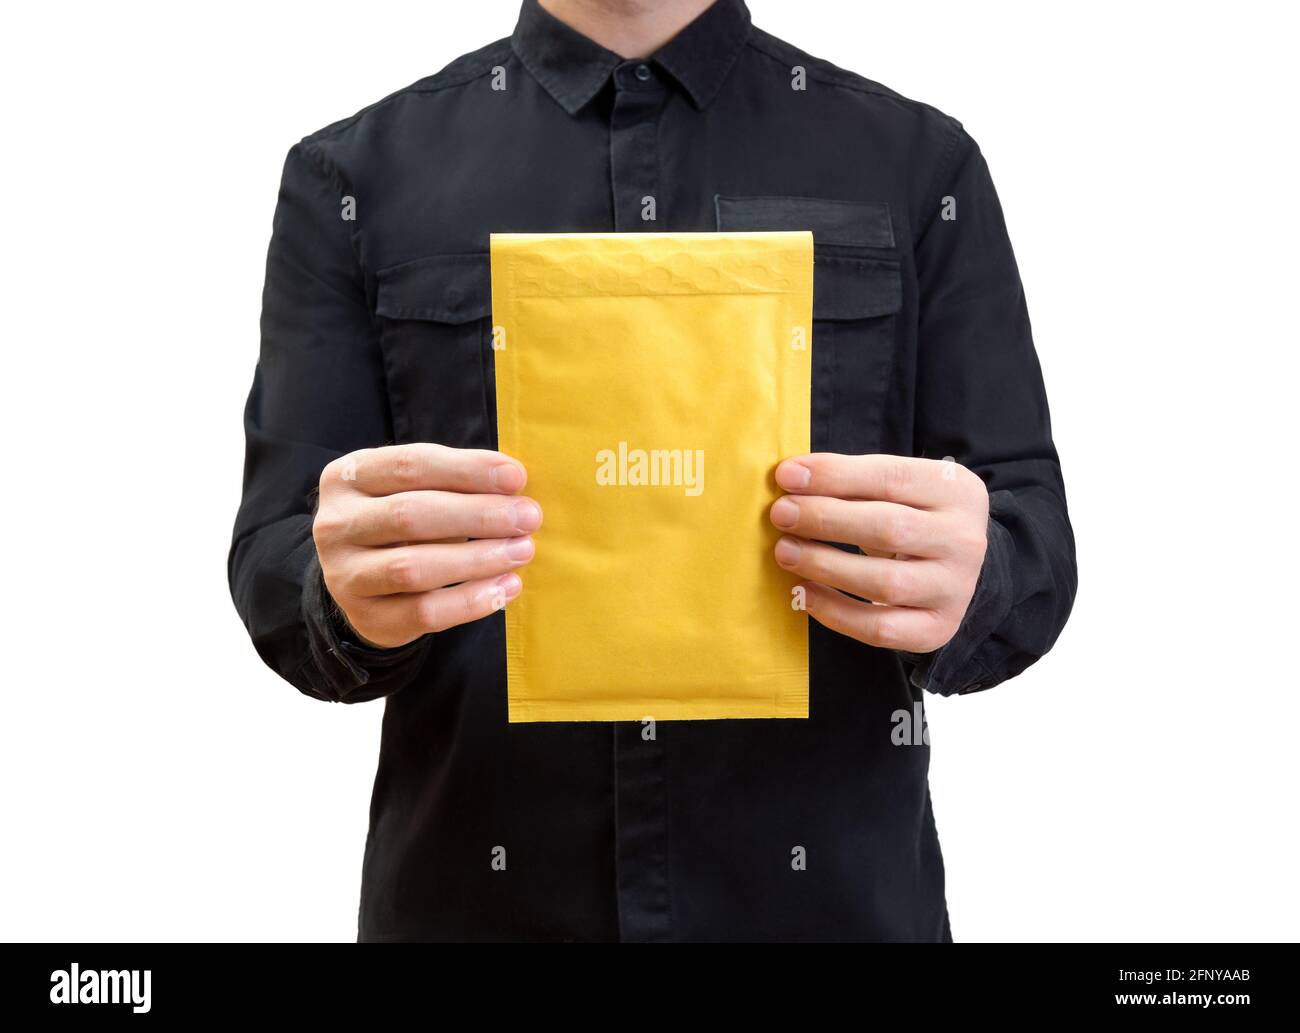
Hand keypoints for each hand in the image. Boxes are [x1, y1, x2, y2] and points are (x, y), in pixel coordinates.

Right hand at [312, 443, 540, 648]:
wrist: (364, 581)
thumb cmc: (402, 522)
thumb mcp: (414, 489)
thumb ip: (454, 481)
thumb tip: (513, 482)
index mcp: (348, 477)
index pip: (410, 465)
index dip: (467, 470)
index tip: (517, 477)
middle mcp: (336, 525)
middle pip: (411, 515)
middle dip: (478, 515)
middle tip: (528, 517)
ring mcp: (344, 576)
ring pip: (413, 568)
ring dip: (477, 559)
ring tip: (522, 551)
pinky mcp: (367, 618)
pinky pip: (424, 613)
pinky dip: (471, 601)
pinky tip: (506, 587)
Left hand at [770, 453, 988, 652]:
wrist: (951, 567)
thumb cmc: (909, 517)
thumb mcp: (897, 489)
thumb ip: (852, 480)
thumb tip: (791, 478)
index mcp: (956, 490)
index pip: (891, 478)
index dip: (835, 476)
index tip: (787, 477)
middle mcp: (965, 539)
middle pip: (889, 528)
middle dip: (826, 520)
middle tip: (781, 514)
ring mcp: (955, 588)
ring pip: (885, 582)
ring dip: (825, 565)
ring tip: (785, 552)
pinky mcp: (939, 628)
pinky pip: (881, 628)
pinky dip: (836, 613)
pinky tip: (804, 593)